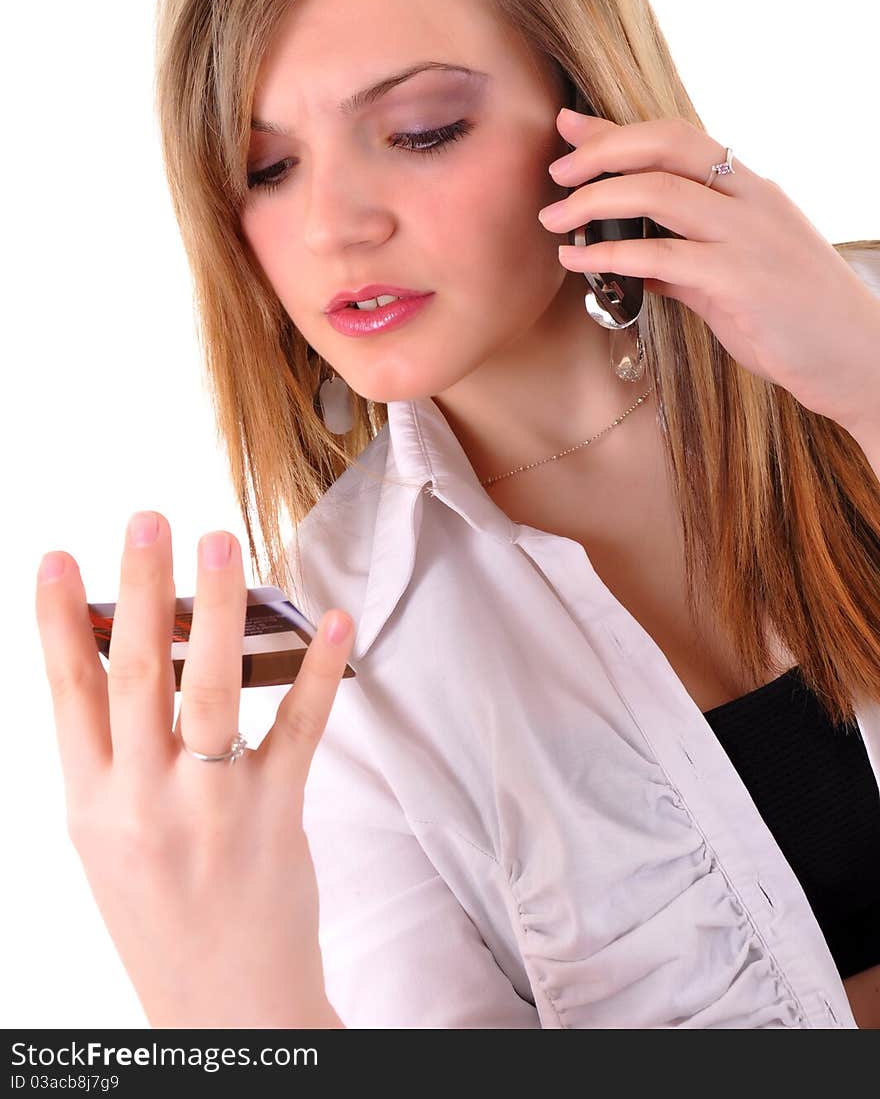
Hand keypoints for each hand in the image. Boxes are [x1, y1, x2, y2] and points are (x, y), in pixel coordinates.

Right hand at [35, 512, 351, 1028]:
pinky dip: (315, 672)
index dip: (57, 622)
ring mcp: (210, 809)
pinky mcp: (274, 815)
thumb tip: (116, 653)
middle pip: (136, 676)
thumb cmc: (160, 909)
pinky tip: (330, 621)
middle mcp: (142, 801)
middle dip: (138, 590)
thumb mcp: (107, 837)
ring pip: (212, 691)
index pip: (66, 695)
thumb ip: (109, 754)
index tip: (55, 556)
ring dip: (216, 611)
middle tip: (149, 518)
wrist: (223, 1008)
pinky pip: (297, 730)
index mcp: (91, 802)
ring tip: (219, 543)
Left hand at [538, 110, 879, 438]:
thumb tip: (631, 257)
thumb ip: (685, 259)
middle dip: (600, 153)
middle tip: (555, 176)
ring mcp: (747, 237)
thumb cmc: (797, 322)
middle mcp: (752, 201)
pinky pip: (660, 255)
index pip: (679, 138)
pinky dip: (610, 254)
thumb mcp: (735, 278)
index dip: (618, 130)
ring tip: (555, 221)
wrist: (860, 359)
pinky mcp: (740, 281)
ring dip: (594, 200)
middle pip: (667, 145)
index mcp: (753, 190)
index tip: (570, 127)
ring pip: (658, 191)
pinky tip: (582, 260)